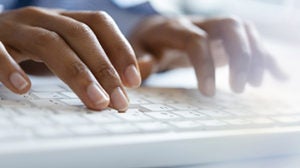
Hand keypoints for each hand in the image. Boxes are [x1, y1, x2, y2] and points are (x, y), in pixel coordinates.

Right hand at [0, 7, 140, 110]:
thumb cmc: (30, 48)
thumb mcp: (65, 49)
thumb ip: (96, 60)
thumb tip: (135, 75)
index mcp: (63, 20)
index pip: (98, 23)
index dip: (120, 48)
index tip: (133, 80)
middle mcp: (42, 18)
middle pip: (80, 35)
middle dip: (104, 69)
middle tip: (119, 101)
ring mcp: (14, 28)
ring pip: (49, 43)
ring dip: (76, 74)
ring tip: (95, 101)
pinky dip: (10, 67)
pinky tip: (25, 87)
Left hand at [130, 15, 286, 94]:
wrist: (156, 30)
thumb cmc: (147, 43)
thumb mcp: (137, 51)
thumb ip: (141, 59)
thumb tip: (144, 68)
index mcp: (175, 28)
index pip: (196, 41)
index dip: (205, 66)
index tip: (209, 93)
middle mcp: (199, 23)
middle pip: (229, 27)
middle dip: (240, 56)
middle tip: (239, 88)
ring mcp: (215, 28)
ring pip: (244, 30)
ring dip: (256, 55)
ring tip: (256, 84)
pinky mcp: (224, 37)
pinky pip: (250, 41)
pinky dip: (266, 57)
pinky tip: (278, 75)